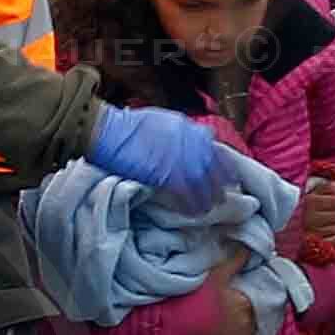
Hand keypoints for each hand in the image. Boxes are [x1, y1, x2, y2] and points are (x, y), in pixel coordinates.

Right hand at [87, 106, 246, 205]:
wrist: (108, 131)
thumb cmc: (127, 127)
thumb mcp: (162, 121)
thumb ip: (182, 133)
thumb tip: (196, 143)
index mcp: (188, 129)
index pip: (217, 151)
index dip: (223, 169)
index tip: (226, 180)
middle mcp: (190, 143)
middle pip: (215, 170)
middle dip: (219, 186)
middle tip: (220, 199)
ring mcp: (180, 159)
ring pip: (205, 185)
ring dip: (207, 199)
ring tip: (206, 210)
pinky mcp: (167, 175)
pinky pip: (187, 195)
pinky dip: (191, 206)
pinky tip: (191, 213)